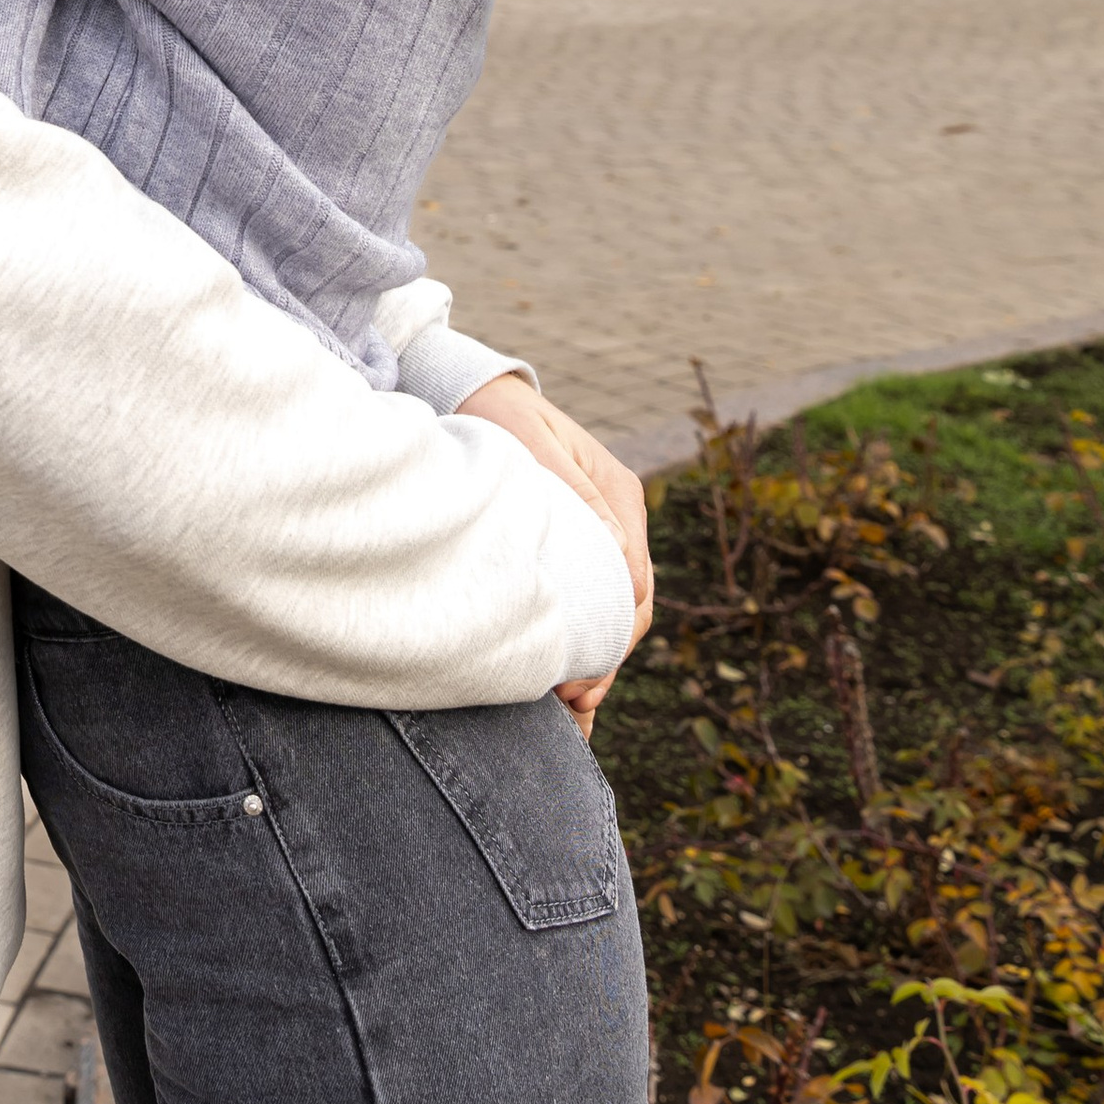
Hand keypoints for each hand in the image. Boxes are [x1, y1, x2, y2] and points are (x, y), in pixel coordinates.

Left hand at [456, 373, 654, 723]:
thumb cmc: (495, 414)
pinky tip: (563, 690)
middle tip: (574, 703)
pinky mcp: (570, 548)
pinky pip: (584, 601)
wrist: (470, 391)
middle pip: (628, 606)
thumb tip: (620, 560)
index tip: (586, 674)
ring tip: (571, 711)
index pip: (634, 583)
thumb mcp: (530, 445)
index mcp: (619, 495)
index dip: (615, 634)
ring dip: (593, 659)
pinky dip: (577, 641)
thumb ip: (576, 497)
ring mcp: (597, 535)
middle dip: (605, 657)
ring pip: (608, 612)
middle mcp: (617, 519)